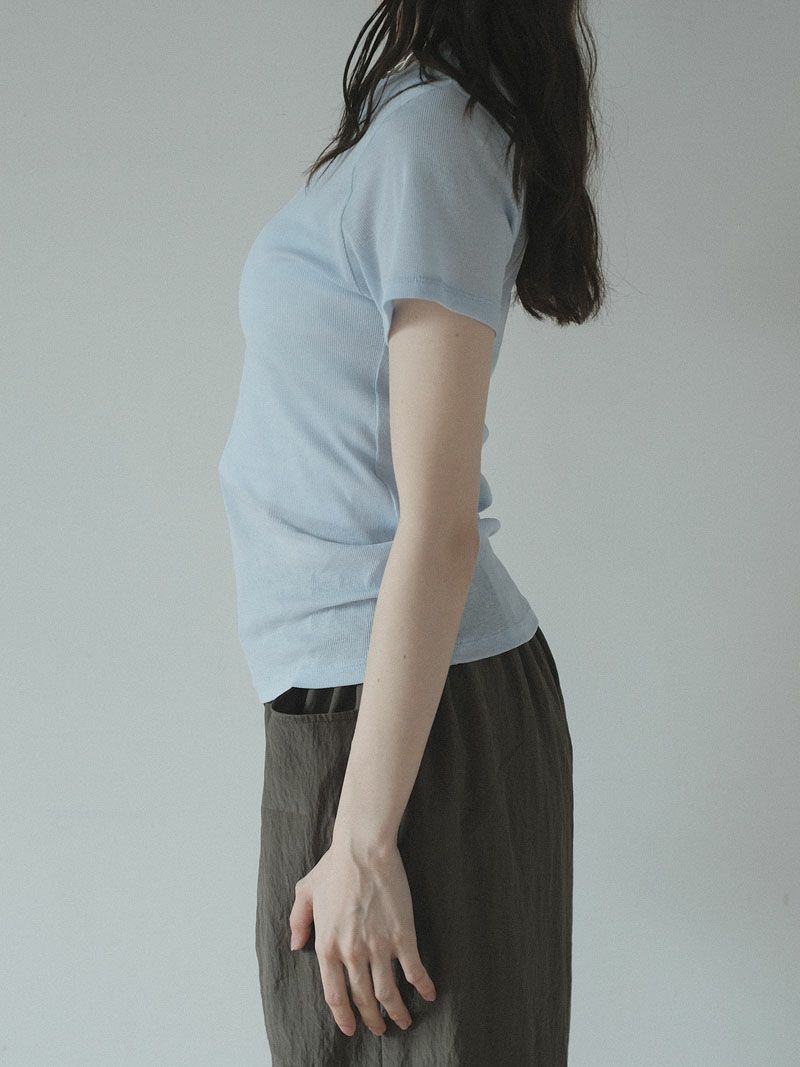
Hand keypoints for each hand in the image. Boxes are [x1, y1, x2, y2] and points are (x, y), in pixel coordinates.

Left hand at [288, 839, 436, 1036]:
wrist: (363, 849)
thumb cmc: (335, 866)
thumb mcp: (306, 892)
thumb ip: (298, 921)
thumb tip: (295, 945)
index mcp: (327, 945)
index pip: (334, 994)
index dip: (343, 1016)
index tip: (350, 1027)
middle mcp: (351, 953)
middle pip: (362, 999)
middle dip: (372, 1020)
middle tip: (380, 1028)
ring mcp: (378, 947)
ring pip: (388, 992)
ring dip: (397, 1012)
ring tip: (403, 1020)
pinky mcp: (402, 936)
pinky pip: (415, 971)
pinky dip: (423, 986)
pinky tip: (429, 994)